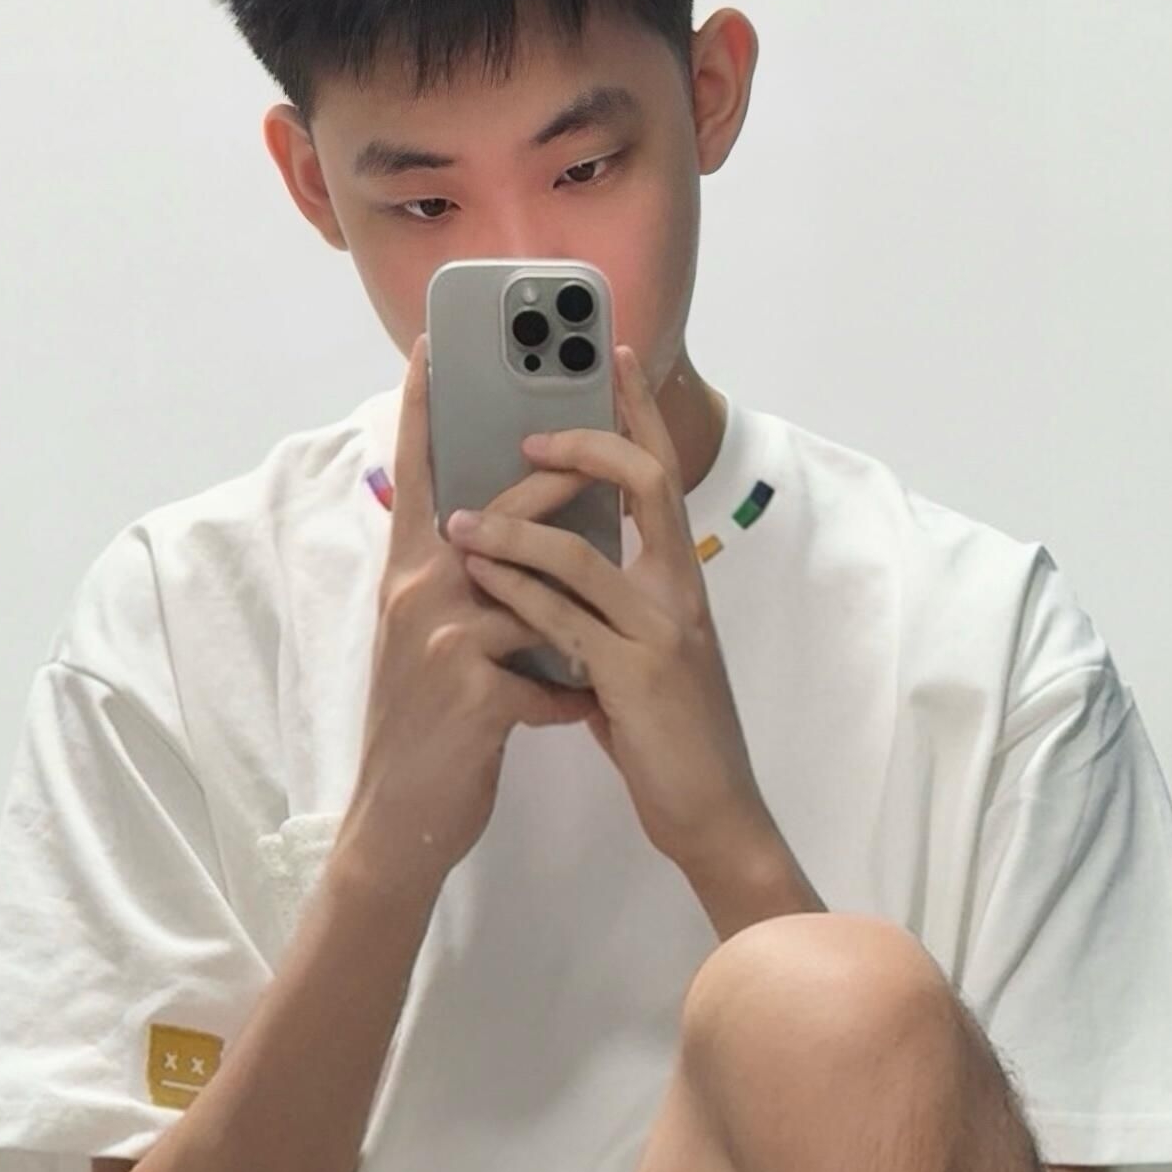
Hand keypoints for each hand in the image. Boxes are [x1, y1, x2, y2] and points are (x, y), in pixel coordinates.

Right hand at [343, 333, 595, 895]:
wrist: (399, 822)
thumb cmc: (428, 729)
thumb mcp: (428, 641)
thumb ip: (459, 584)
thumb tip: (503, 536)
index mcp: (408, 572)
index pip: (418, 471)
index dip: (425, 406)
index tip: (437, 343)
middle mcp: (418, 592)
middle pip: (502, 508)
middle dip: (560, 479)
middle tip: (598, 447)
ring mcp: (444, 639)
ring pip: (533, 586)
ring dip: (577, 610)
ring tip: (605, 629)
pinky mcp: (476, 692)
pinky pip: (550, 673)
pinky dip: (573, 695)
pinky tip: (578, 716)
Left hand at [443, 345, 773, 876]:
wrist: (712, 814)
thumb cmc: (670, 738)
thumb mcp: (645, 656)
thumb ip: (609, 608)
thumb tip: (559, 570)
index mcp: (679, 581)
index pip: (661, 477)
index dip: (639, 413)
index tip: (612, 357)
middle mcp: (678, 592)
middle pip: (645, 483)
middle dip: (586, 443)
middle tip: (526, 428)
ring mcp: (659, 633)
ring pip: (583, 554)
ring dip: (515, 527)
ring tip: (459, 519)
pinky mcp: (632, 678)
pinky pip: (564, 621)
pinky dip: (516, 595)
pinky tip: (479, 579)